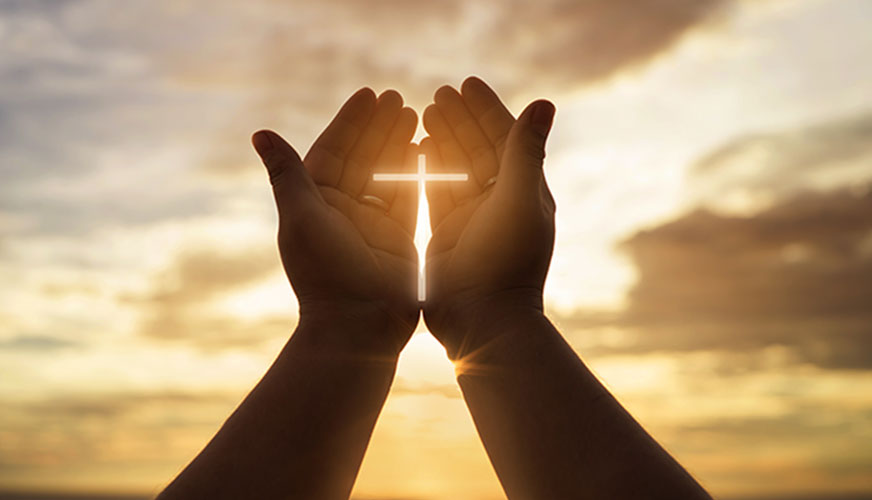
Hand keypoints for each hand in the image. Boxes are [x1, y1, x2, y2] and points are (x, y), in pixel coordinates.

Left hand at [252, 88, 419, 356]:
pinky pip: (408, 196)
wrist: (359, 327)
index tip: (369, 94)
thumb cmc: (326, 273)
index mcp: (315, 202)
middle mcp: (342, 210)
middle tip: (397, 98)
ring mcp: (371, 223)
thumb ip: (287, 173)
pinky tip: (426, 148)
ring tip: (414, 113)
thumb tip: (260, 133)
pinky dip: (416, 172)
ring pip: (386, 173)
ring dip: (398, 143)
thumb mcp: (302, 217)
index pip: (333, 150)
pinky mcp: (398, 238)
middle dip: (378, 127)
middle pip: (362, 157)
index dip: (351, 122)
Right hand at [421, 77, 556, 357]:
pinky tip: (412, 149)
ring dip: (441, 139)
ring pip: (455, 168)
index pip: (505, 138)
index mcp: (524, 191)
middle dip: (460, 120)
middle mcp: (500, 202)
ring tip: (422, 112)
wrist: (483, 320)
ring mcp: (473, 219)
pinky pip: (436, 192)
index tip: (466, 83)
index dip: (487, 109)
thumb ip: (525, 151)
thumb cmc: (507, 262)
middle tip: (438, 93)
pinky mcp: (447, 235)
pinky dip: (426, 169)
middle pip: (478, 149)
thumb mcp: (519, 201)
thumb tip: (544, 102)